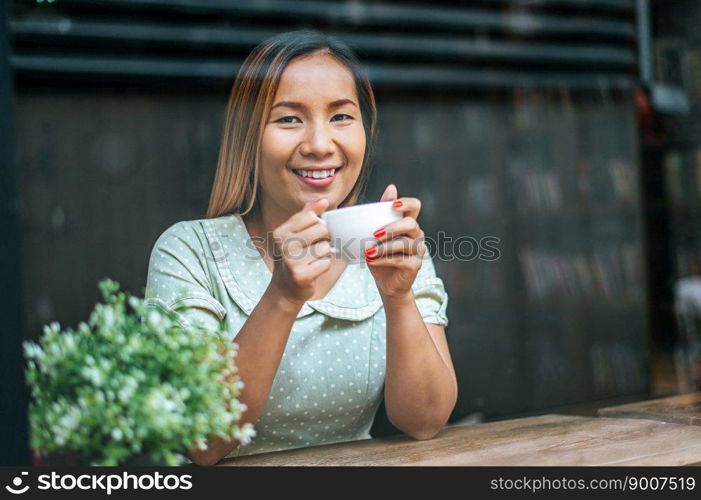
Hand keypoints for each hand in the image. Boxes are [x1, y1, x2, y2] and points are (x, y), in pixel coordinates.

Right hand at [268, 198, 332, 304]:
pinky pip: (326, 263)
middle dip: (324, 239)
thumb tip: (323, 200)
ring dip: (324, 254)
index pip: (311, 216)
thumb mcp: (293, 234)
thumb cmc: (292, 258)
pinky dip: (324, 266)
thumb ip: (306, 216)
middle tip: (314, 248)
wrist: (284, 289)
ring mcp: (291, 261)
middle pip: (322, 229)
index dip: (319, 224)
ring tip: (312, 260)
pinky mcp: (301, 276)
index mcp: (280, 232)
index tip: (313, 234)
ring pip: (325, 247)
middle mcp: (283, 245)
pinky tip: (313, 270)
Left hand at [366, 184, 425, 298]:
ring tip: (368, 251)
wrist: (386, 282)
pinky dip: (383, 260)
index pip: (415, 206)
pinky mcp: (415, 265)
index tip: (393, 205)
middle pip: (411, 224)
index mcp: (408, 223)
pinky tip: (370, 260)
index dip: (407, 203)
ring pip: (403, 243)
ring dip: (383, 247)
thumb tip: (391, 187)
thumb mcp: (377, 233)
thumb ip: (382, 213)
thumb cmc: (381, 255)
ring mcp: (418, 250)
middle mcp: (417, 235)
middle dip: (392, 228)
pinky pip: (400, 260)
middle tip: (374, 234)